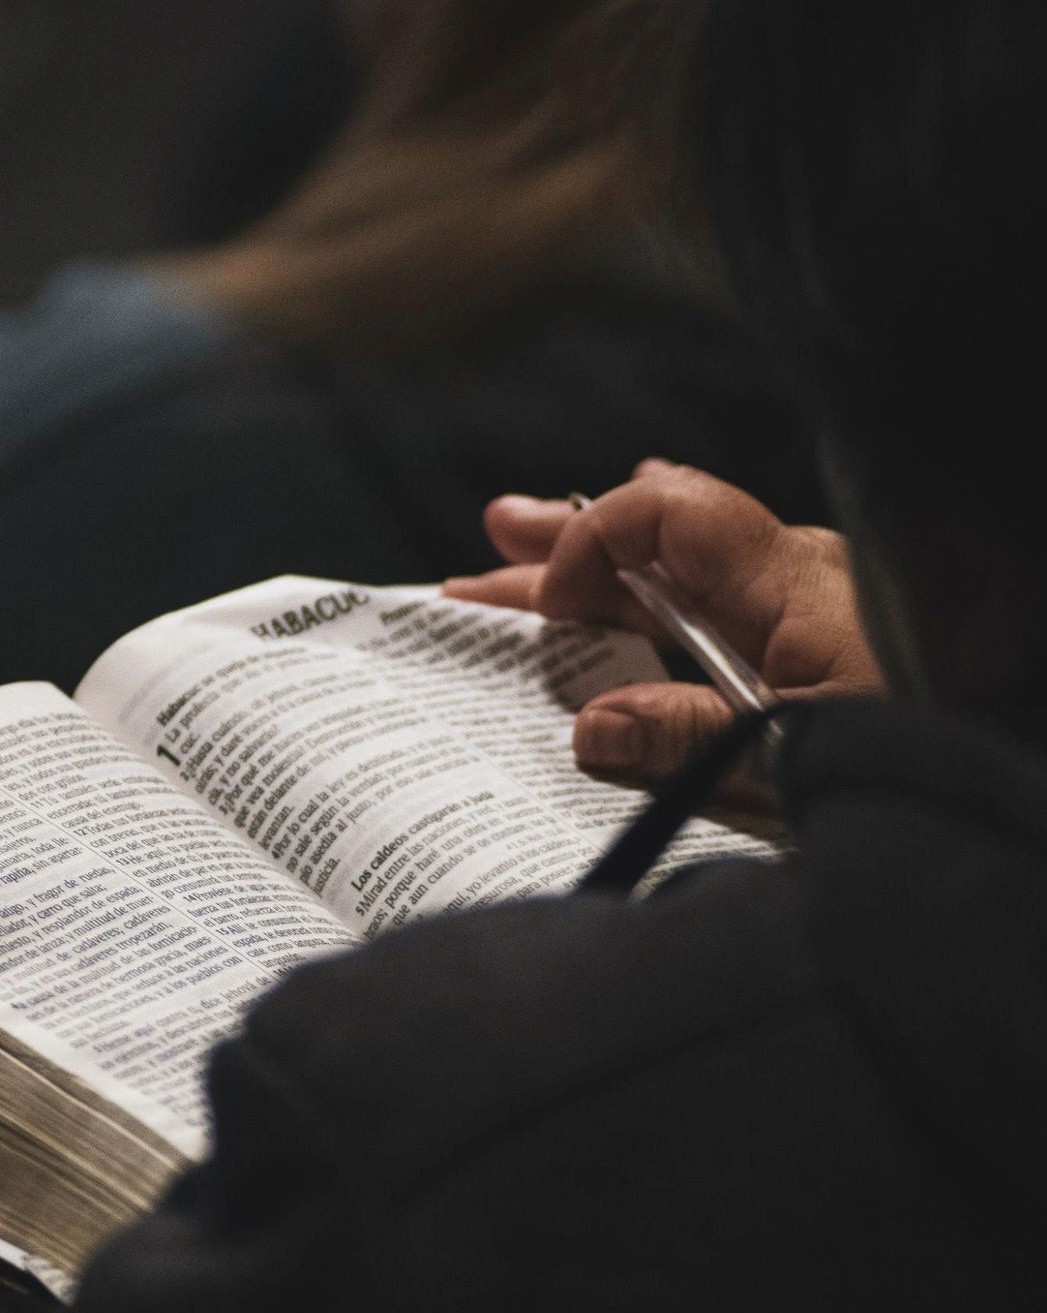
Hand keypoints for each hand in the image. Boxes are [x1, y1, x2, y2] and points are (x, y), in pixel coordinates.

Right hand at [445, 460, 882, 785]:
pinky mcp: (798, 659)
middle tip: (494, 533)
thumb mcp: (800, 752)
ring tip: (509, 571)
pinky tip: (607, 621)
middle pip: (660, 539)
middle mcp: (789, 582)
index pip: (674, 512)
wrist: (1006, 769)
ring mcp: (793, 619)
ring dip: (592, 584)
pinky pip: (703, 626)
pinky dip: (640, 625)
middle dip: (570, 541)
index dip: (596, 540)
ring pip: (674, 583)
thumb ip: (692, 736)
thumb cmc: (922, 747)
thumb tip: (588, 728)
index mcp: (794, 580)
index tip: (548, 602)